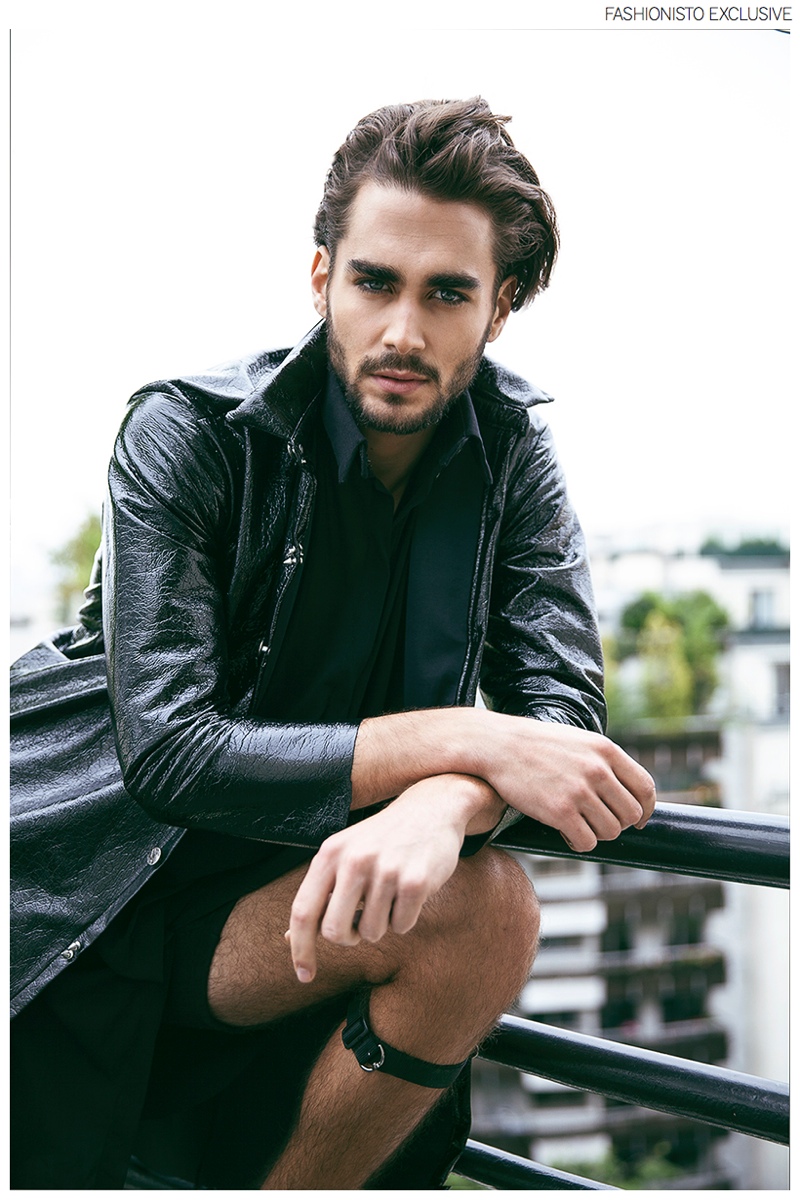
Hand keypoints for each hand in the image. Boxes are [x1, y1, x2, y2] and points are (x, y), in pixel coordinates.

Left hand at [286, 775, 496, 982]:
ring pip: (372, 933)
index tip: (304, 976)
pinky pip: (402, 926)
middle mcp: (354, 860)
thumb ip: (320, 892)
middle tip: (360, 923)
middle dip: (349, 937)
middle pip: (335, 932)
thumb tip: (290, 936)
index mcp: (330, 853)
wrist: (432, 808)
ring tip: (391, 893)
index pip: (303, 911)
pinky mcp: (415, 881)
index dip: (300, 948)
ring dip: (382, 923)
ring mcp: (385, 870)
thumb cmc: (382, 839)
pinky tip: (410, 890)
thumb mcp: (344, 853)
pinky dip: (405, 918)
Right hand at [479, 715, 655, 853]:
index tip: (639, 820)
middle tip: (598, 822)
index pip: (645, 787)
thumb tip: (626, 791)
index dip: (646, 809)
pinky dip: (579, 843)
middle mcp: (597, 770)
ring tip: (579, 826)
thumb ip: (603, 761)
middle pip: (631, 814)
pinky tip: (566, 834)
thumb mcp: (577, 741)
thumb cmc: (535, 744)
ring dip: (597, 834)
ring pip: (611, 831)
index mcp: (606, 750)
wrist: (497, 745)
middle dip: (618, 823)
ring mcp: (579, 792)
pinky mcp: (560, 812)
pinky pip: (586, 842)